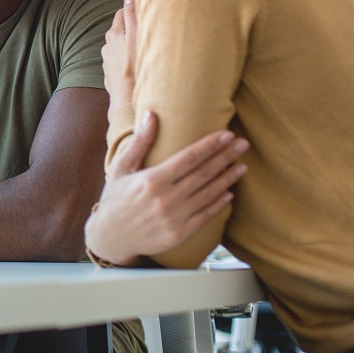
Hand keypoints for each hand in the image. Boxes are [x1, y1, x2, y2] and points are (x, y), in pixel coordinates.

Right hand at [84, 111, 248, 265]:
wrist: (110, 237)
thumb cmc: (115, 199)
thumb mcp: (121, 167)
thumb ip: (139, 142)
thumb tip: (151, 115)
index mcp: (152, 179)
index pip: (189, 157)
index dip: (210, 145)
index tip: (227, 135)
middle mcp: (166, 199)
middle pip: (204, 173)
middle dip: (226, 156)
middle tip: (243, 144)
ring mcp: (174, 218)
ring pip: (209, 194)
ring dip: (228, 179)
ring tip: (242, 166)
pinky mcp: (179, 234)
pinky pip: (205, 216)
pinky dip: (219, 204)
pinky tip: (230, 193)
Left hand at [102, 0, 135, 108]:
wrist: (127, 101)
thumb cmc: (135, 68)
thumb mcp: (137, 38)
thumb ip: (132, 16)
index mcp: (113, 34)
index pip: (121, 13)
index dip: (132, 11)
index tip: (144, 12)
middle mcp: (107, 45)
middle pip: (120, 30)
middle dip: (132, 28)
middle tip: (148, 31)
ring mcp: (108, 60)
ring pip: (120, 46)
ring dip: (130, 45)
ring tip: (145, 50)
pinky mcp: (111, 74)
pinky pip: (120, 61)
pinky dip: (127, 60)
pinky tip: (138, 65)